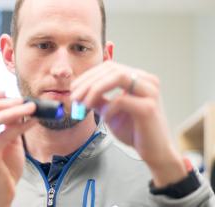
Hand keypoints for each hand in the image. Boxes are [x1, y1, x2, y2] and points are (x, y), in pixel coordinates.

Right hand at [0, 91, 36, 206]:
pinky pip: (5, 135)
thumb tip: (19, 104)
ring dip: (14, 111)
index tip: (6, 92)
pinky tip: (33, 122)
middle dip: (0, 100)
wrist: (0, 194)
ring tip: (31, 107)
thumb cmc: (3, 167)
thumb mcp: (7, 140)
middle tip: (21, 100)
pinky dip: (21, 126)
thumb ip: (9, 123)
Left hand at [71, 61, 186, 186]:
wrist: (154, 152)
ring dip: (95, 89)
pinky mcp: (149, 107)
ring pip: (118, 77)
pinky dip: (108, 108)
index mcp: (138, 78)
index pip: (109, 67)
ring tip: (84, 104)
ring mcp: (150, 92)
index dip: (89, 75)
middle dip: (88, 82)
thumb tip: (79, 92)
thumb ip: (98, 100)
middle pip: (111, 69)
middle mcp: (146, 80)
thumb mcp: (110, 111)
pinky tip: (104, 118)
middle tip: (74, 97)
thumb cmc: (134, 132)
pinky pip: (121, 100)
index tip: (73, 89)